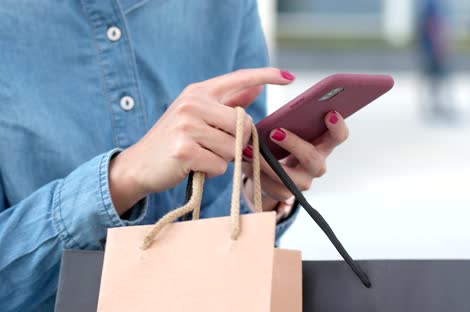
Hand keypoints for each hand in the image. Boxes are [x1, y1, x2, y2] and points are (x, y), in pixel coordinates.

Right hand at [109, 68, 294, 213]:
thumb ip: (227, 103)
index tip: (289, 77)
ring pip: (233, 148)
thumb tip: (255, 88)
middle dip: (237, 142)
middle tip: (214, 147)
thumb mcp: (198, 115)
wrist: (138, 165)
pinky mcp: (184, 150)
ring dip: (223, 159)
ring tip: (201, 156)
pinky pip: (220, 165)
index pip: (239, 78)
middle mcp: (193, 103)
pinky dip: (212, 171)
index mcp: (199, 92)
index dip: (266, 76)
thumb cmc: (174, 141)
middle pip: (244, 124)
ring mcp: (187, 125)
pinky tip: (194, 167)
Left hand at [242, 111, 348, 211]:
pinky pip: (270, 184)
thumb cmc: (279, 139)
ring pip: (289, 176)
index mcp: (323, 144)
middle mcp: (317, 164)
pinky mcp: (284, 193)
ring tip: (251, 149)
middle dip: (295, 145)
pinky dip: (256, 171)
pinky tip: (244, 160)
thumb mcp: (285, 123)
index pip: (339, 136)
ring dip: (269, 162)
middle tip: (275, 132)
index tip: (329, 113)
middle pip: (313, 158)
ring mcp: (302, 182)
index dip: (337, 126)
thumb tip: (260, 86)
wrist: (267, 169)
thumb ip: (282, 111)